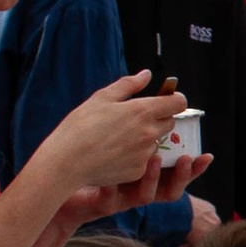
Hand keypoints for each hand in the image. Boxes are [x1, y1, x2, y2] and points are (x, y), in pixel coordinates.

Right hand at [35, 73, 191, 205]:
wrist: (66, 161)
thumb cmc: (80, 126)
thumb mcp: (102, 98)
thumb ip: (128, 84)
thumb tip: (146, 75)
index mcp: (142, 111)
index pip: (178, 103)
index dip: (173, 100)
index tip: (163, 100)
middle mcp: (149, 133)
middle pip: (170, 123)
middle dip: (159, 118)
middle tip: (135, 119)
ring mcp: (145, 154)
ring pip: (155, 142)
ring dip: (145, 139)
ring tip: (118, 139)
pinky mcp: (138, 171)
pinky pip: (144, 161)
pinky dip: (134, 157)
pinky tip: (114, 154)